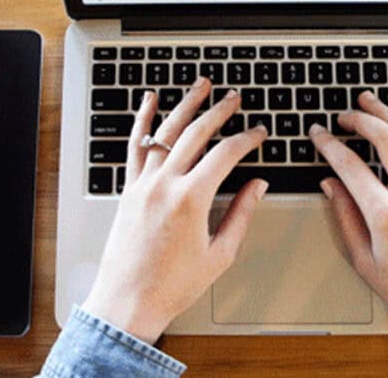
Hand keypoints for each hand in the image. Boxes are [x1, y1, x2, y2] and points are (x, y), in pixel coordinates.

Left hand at [82, 78, 268, 343]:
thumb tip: (257, 186)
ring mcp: (143, 184)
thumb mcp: (220, 254)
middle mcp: (165, 184)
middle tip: (235, 98)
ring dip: (185, 104)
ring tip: (201, 86)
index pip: (226, 154)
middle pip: (196, 133)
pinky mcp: (128, 189)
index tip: (259, 133)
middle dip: (219, 111)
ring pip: (166, 131)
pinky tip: (150, 101)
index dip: (247, 139)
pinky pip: (136, 146)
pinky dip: (142, 120)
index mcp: (191, 199)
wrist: (128, 301)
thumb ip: (241, 214)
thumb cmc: (172, 285)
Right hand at [309, 91, 387, 353]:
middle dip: (359, 119)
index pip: (350, 166)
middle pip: (385, 139)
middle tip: (342, 115)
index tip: (318, 135)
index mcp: (387, 217)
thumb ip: (345, 218)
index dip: (329, 145)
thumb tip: (331, 185)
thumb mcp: (366, 263)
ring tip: (369, 101)